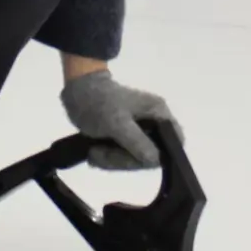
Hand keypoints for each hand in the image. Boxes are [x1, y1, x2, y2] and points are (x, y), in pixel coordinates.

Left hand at [61, 70, 175, 169]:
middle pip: (152, 155)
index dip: (158, 156)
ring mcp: (141, 131)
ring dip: (113, 161)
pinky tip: (95, 154)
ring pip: (135, 159)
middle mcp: (154, 123)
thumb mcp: (116, 122)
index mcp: (159, 113)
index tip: (133, 159)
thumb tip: (155, 161)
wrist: (77, 90)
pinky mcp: (127, 137)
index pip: (174, 143)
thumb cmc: (98, 101)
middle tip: (100, 155)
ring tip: (93, 153)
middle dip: (124, 160)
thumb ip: (137, 141)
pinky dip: (109, 159)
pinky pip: (124, 156)